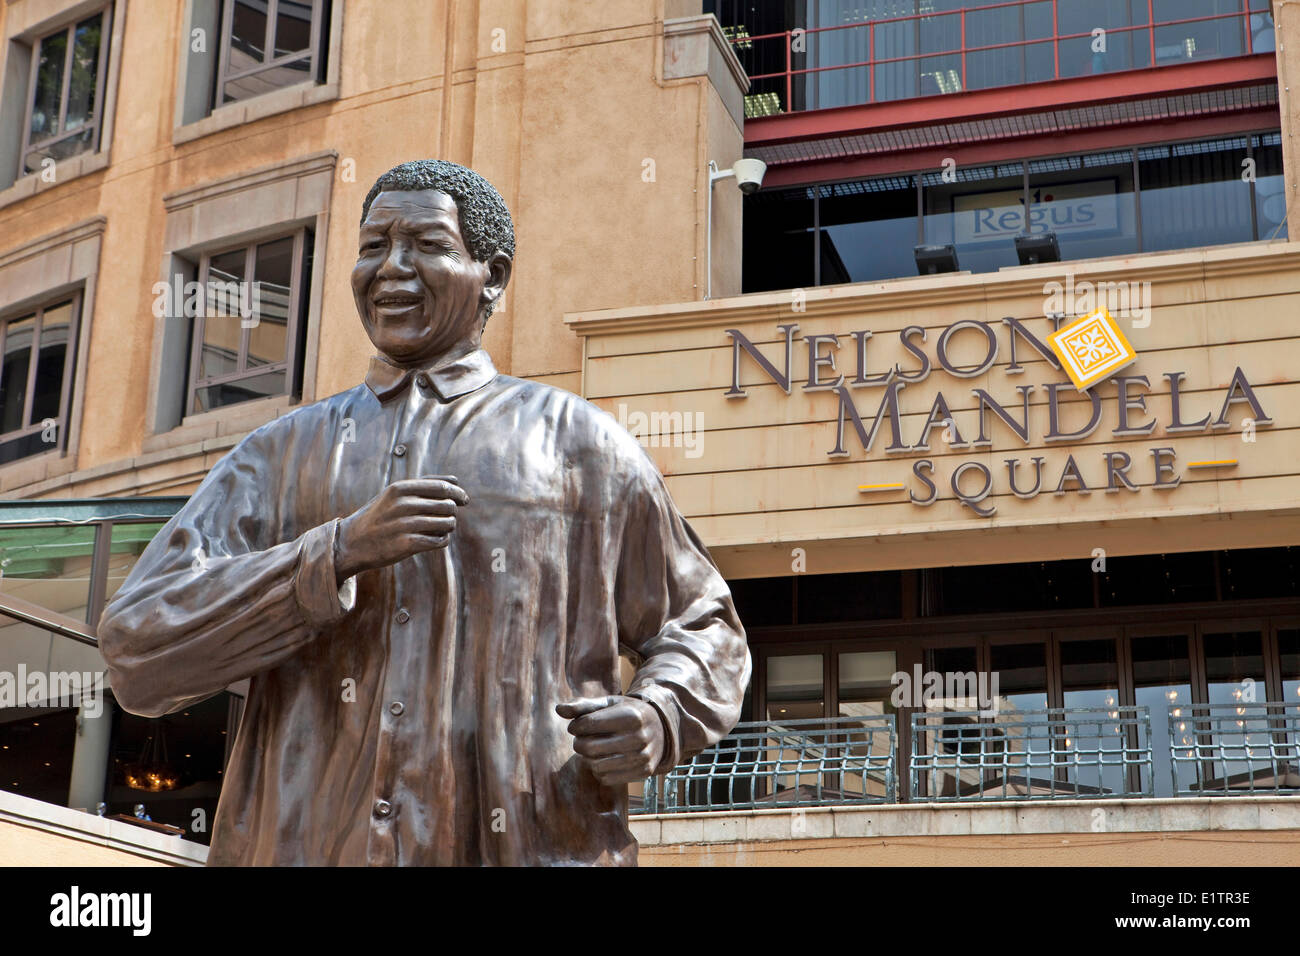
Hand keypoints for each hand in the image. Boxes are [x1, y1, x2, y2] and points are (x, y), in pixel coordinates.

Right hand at [335, 476, 467, 579]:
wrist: (351, 543)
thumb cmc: (378, 516)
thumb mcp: (394, 494)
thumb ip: (424, 484)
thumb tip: (456, 479)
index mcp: (400, 488)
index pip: (442, 487)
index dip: (458, 493)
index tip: (465, 500)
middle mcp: (402, 504)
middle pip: (447, 505)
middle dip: (453, 511)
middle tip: (448, 517)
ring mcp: (404, 525)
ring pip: (447, 523)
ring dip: (449, 526)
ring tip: (441, 528)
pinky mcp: (406, 545)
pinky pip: (439, 541)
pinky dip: (442, 540)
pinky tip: (436, 539)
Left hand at [556, 696, 665, 784]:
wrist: (662, 729)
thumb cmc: (629, 713)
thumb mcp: (610, 703)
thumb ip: (583, 706)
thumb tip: (558, 710)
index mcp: (631, 716)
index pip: (588, 724)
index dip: (575, 726)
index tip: (576, 725)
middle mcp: (639, 737)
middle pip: (589, 747)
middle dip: (579, 743)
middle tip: (582, 739)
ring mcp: (642, 757)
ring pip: (596, 765)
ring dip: (588, 758)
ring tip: (593, 749)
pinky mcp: (643, 772)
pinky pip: (607, 778)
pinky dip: (599, 771)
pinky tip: (604, 759)